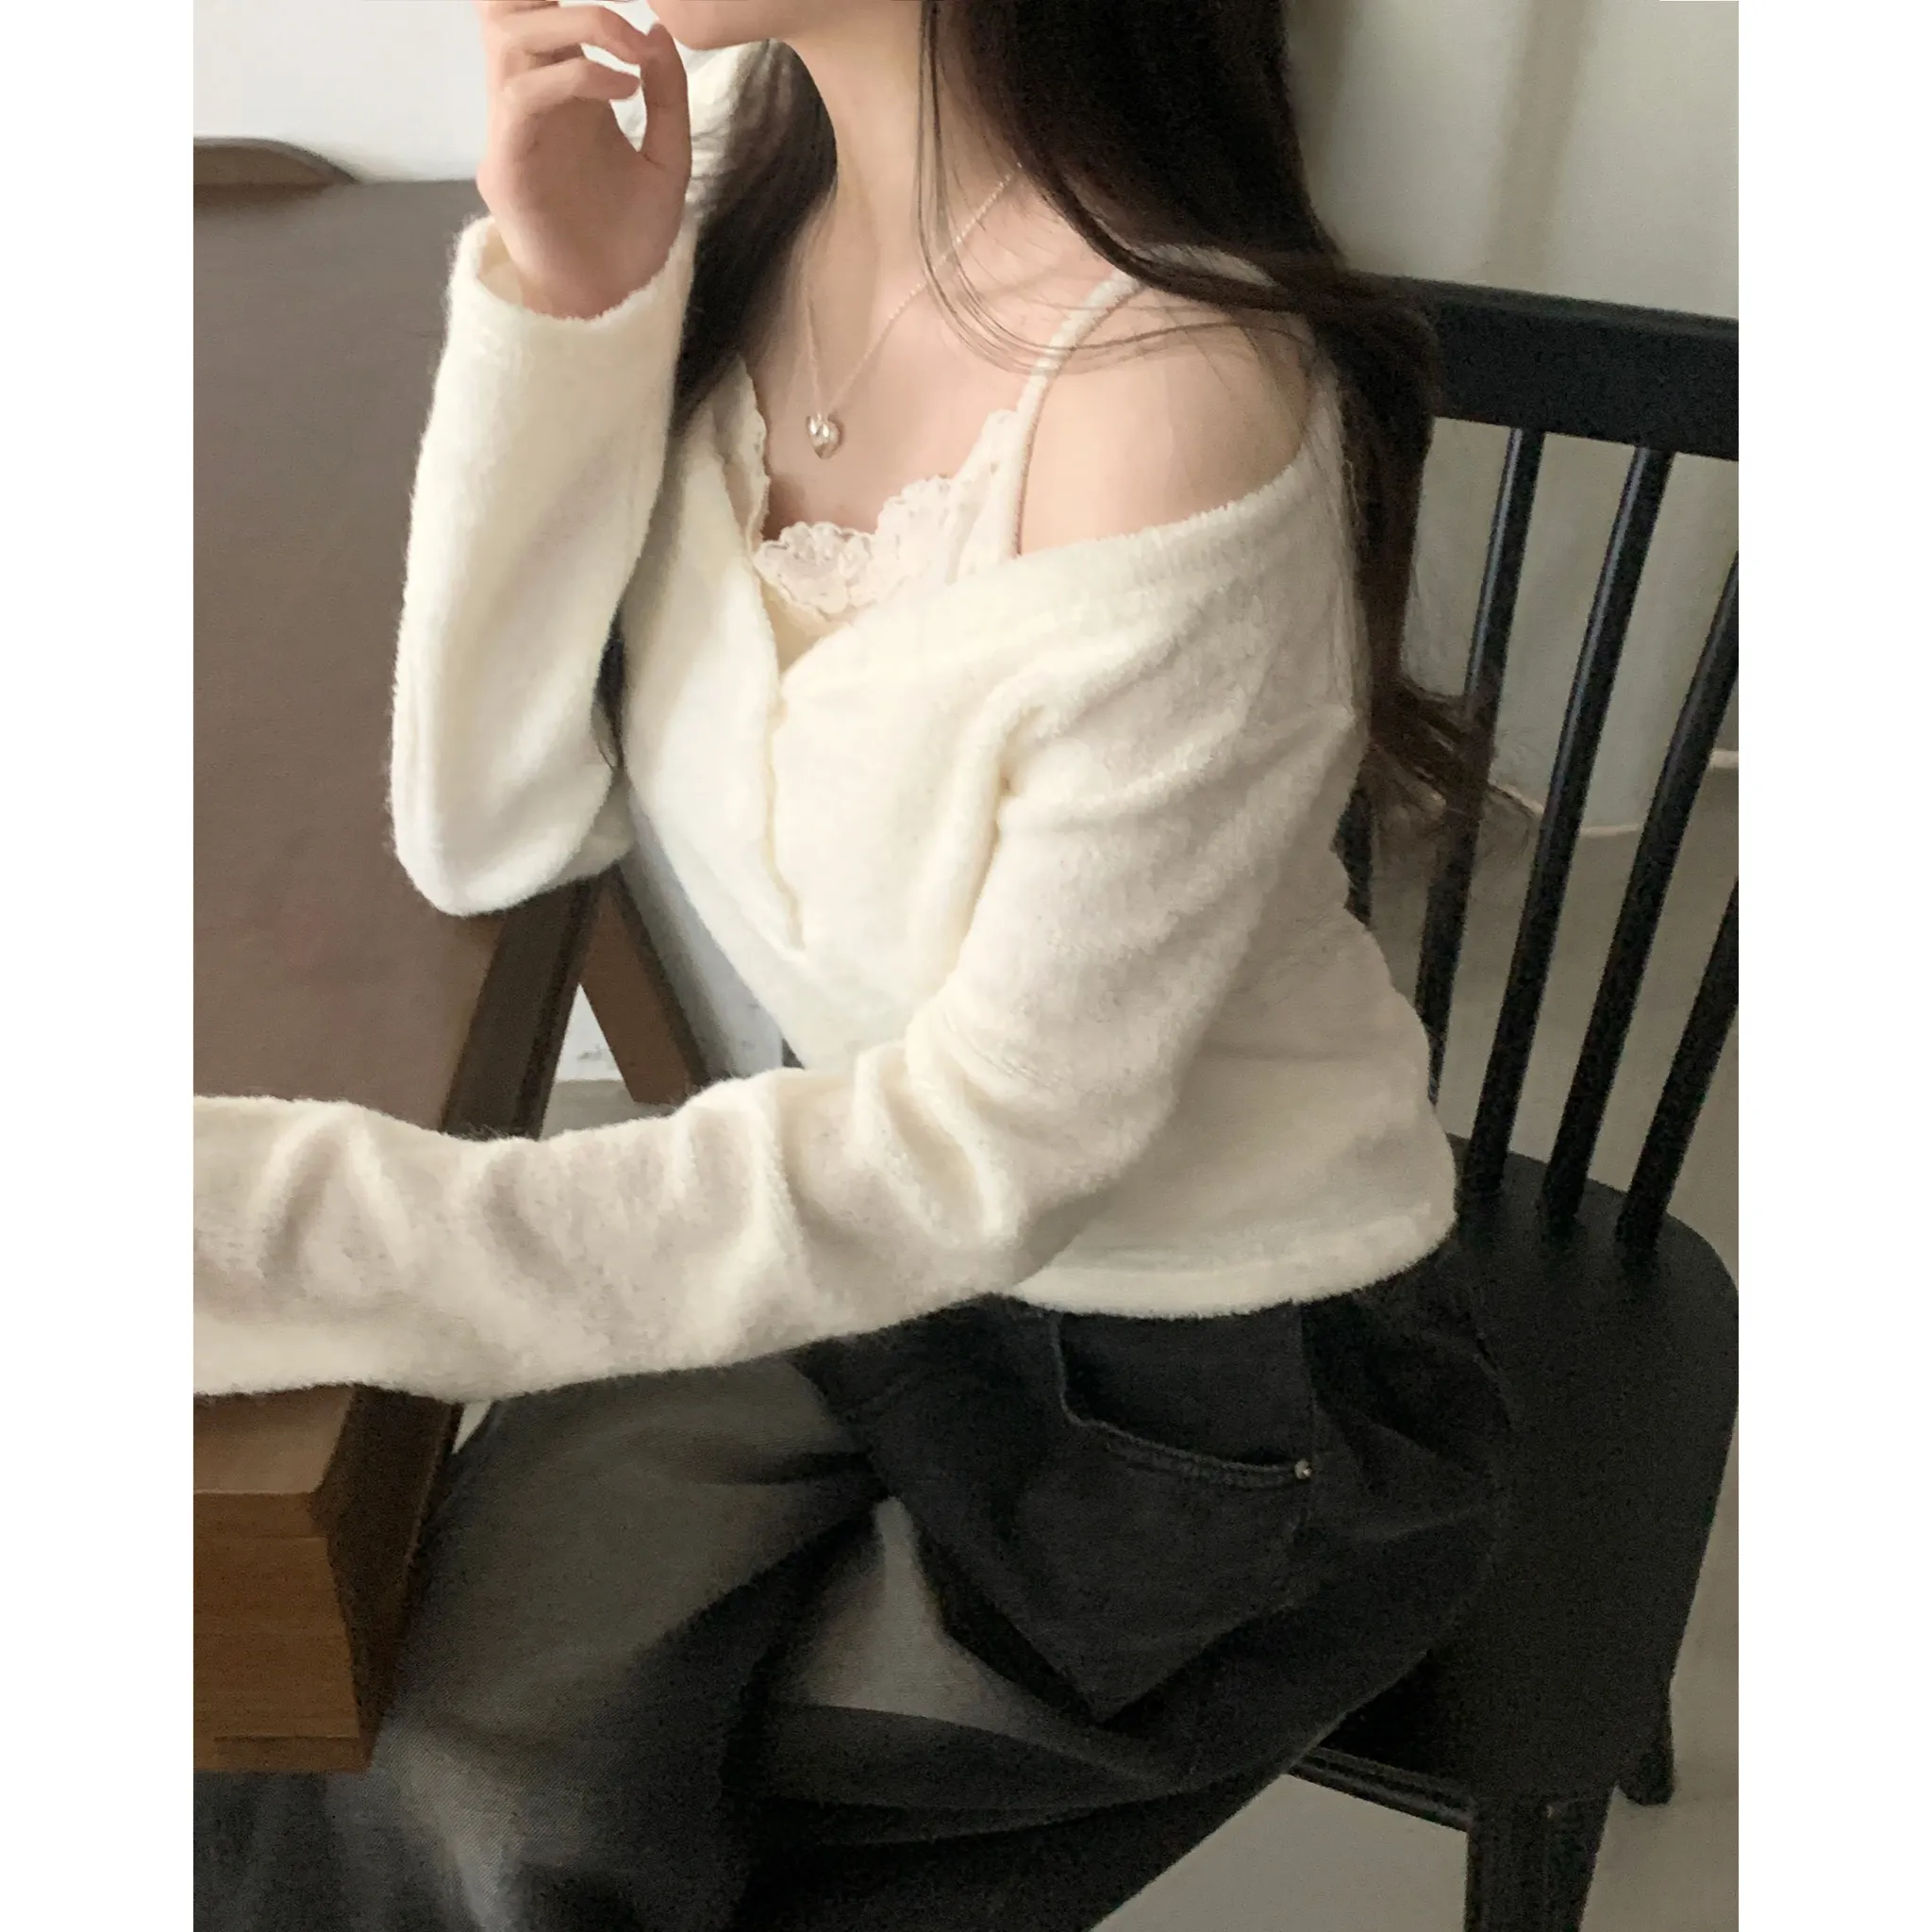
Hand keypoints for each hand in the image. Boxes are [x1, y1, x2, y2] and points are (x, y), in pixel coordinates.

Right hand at [472, 2, 691, 318]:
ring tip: (631, 50)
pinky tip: (622, 93)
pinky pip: (522, 97)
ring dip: (576, 25)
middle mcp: (532, 98)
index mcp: (564, 89)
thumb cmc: (632, 239)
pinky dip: (573, 79)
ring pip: (510, 38)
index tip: (631, 2)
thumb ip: (666, 98)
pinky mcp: (507, 165)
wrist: (614, 304)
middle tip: (618, 16)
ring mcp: (513, 129)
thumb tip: (658, 32)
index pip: (540, 9)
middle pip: (505, 8)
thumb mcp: (668, 161)